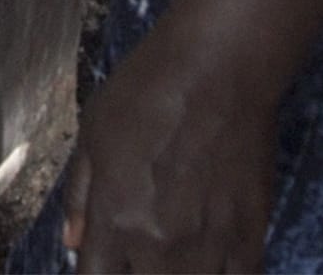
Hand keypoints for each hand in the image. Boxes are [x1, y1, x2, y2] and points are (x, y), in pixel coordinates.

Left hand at [62, 24, 278, 272]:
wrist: (219, 68)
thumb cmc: (147, 89)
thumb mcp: (93, 132)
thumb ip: (81, 193)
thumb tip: (72, 242)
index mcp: (114, 218)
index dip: (96, 274)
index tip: (103, 262)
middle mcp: (158, 243)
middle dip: (136, 274)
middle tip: (141, 253)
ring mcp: (208, 244)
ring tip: (176, 256)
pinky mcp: (251, 234)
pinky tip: (215, 264)